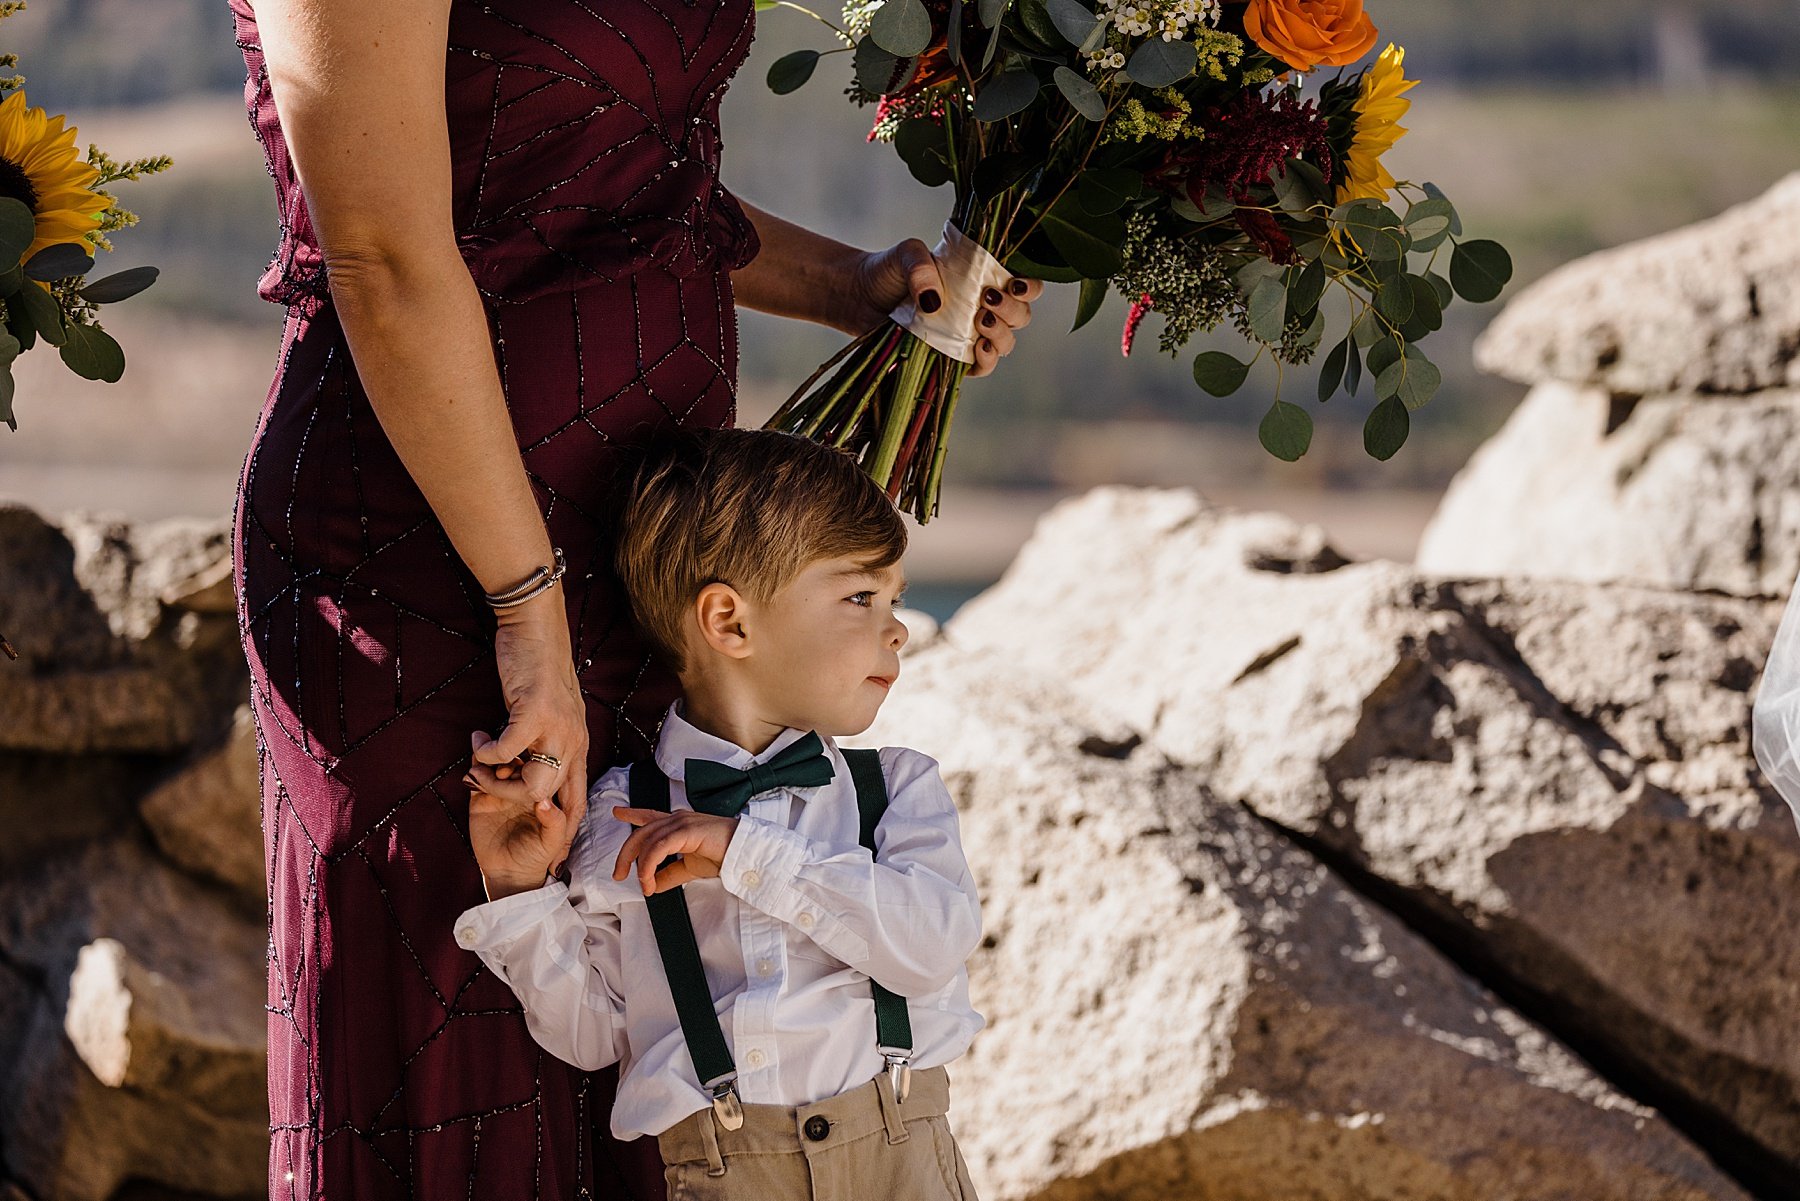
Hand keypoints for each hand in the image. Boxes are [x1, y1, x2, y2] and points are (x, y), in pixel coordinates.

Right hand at [465, 772, 569, 900]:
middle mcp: (520, 788)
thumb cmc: (536, 856)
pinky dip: (474, 771)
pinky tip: (474, 773)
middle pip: (514, 760)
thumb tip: (544, 801)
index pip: (537, 767)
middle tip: (504, 767)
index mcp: (540, 792)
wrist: (509, 874)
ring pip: (494, 765)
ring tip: (488, 766)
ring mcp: (499, 791)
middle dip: (509, 756)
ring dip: (490, 760)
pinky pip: (475, 779)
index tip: (526, 765)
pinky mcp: (480, 799)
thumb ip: (554, 822)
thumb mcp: (552, 841)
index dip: (532, 761)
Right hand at [471, 589, 588, 874]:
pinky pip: (508, 750)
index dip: (561, 831)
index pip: (578, 801)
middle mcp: (574, 741)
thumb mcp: (549, 713)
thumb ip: (539, 742)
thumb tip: (518, 768)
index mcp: (578, 745)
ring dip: (499, 783)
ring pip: (534, 784)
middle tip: (485, 788)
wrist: (537, 628)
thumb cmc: (538, 669)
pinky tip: (478, 741)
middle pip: (553, 802)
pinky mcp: (535, 712)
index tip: (543, 853)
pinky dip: (488, 753)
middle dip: (516, 807)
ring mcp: (557, 728)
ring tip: (479, 766)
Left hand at [611, 806, 739, 896]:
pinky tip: (649, 879)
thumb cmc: (723, 855)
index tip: (618, 812)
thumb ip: (670, 874)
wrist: (743, 853)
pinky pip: (658, 847)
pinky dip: (649, 865)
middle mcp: (677, 819)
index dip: (633, 814)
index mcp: (679, 825)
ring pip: (647, 840)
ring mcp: (681, 822)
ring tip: (643, 885)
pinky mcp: (686, 830)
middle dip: (626, 854)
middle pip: (641, 832)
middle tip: (619, 874)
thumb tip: (652, 884)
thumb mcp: (689, 868)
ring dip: (640, 866)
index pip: (650, 816)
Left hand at [833, 238, 1043, 379]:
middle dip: (1011, 311)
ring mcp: (970, 334)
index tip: (1014, 285)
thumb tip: (936, 302)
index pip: (1024, 284)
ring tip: (978, 322)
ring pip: (1006, 342)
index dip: (1030, 287)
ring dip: (1000, 335)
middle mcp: (983, 306)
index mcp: (984, 277)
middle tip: (985, 300)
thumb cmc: (888, 270)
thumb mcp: (906, 255)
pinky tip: (977, 349)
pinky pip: (983, 366)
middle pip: (1021, 316)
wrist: (859, 297)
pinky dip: (986, 361)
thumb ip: (922, 266)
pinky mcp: (954, 357)